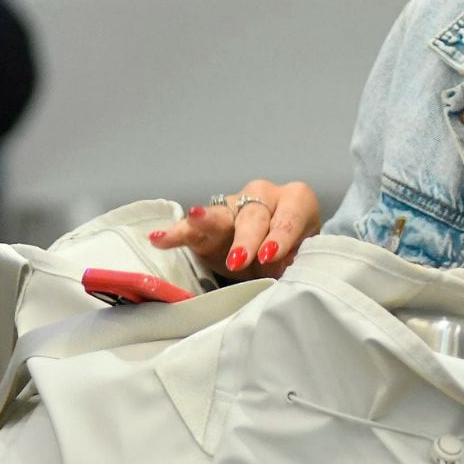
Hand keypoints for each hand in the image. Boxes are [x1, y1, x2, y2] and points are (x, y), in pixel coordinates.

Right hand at [148, 178, 321, 278]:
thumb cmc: (295, 250)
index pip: (289, 217)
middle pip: (253, 215)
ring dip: (207, 221)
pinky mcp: (208, 226)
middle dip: (246, 238)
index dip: (281, 236)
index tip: (270, 254)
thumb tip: (283, 267)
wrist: (279, 250)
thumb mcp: (304, 254)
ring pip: (219, 214)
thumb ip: (295, 258)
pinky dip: (176, 233)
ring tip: (194, 218)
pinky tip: (159, 237)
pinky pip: (191, 229)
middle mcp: (263, 196)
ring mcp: (233, 207)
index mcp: (294, 201)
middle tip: (239, 259)